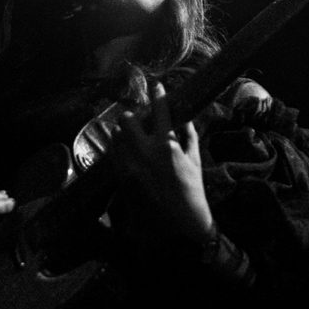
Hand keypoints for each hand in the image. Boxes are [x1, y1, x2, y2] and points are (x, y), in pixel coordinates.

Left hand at [117, 81, 213, 242]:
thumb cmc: (192, 190)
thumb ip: (189, 135)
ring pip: (116, 136)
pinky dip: (119, 149)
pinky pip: (113, 154)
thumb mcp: (195, 159)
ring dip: (123, 132)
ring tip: (132, 136)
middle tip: (139, 120)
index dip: (158, 95)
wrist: (179, 222)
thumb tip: (183, 116)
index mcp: (167, 145)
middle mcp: (145, 152)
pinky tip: (126, 151)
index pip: (160, 111)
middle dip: (133, 117)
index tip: (157, 85)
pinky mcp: (121, 178)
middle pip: (128, 120)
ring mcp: (130, 165)